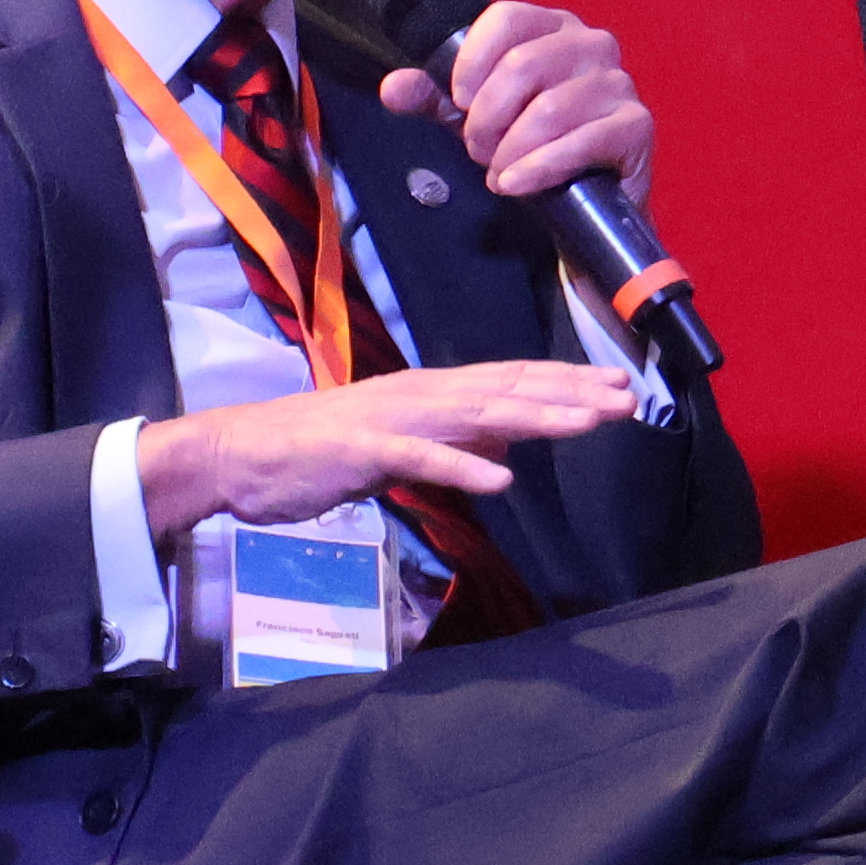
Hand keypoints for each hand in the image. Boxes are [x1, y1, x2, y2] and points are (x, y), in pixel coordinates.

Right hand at [137, 361, 636, 537]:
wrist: (239, 457)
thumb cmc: (318, 454)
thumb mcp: (402, 448)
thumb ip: (454, 444)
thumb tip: (506, 446)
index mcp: (429, 394)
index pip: (510, 383)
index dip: (565, 384)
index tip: (618, 389)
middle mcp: (418, 395)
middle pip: (506, 390)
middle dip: (569, 393)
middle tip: (626, 398)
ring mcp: (391, 419)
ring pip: (475, 415)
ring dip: (534, 418)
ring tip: (587, 424)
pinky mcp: (362, 450)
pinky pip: (419, 460)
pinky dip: (461, 469)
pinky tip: (503, 481)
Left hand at [381, 0, 655, 213]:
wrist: (583, 200)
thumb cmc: (530, 143)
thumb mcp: (473, 115)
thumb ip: (432, 97)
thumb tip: (393, 89)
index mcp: (552, 27)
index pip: (505, 19)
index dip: (471, 61)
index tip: (458, 102)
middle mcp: (592, 44)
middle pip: (523, 65)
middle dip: (486, 118)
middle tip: (477, 152)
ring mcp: (620, 84)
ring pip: (548, 109)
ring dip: (511, 150)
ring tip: (500, 174)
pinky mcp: (637, 126)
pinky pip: (582, 142)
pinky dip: (540, 168)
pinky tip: (519, 185)